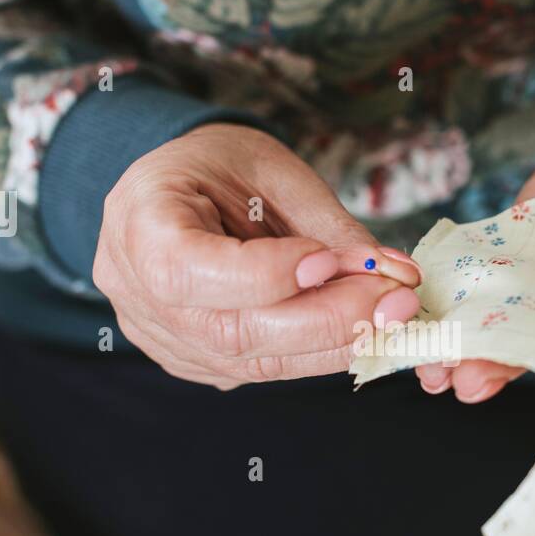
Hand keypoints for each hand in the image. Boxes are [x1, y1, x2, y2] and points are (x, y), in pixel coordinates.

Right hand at [94, 123, 421, 387]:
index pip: (187, 271)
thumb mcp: (273, 171)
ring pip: (251, 361)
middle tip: (395, 300)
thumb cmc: (221, 167)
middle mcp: (136, 293)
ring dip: (332, 342)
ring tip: (390, 312)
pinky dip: (316, 352)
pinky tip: (358, 327)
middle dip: (324, 319)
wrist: (181, 188)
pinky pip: (259, 368)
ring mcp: (162, 337)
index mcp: (137, 224)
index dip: (261, 276)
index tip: (327, 259)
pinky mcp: (195, 361)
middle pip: (229, 332)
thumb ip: (329, 227)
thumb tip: (397, 275)